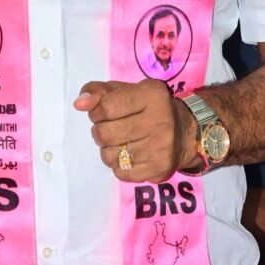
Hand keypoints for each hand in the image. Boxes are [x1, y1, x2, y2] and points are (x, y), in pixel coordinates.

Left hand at [73, 79, 198, 182]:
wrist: (185, 132)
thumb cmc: (148, 107)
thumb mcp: (126, 91)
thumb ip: (98, 92)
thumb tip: (79, 104)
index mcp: (151, 95)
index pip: (106, 107)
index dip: (96, 112)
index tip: (103, 112)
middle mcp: (159, 122)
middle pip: (105, 134)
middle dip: (100, 131)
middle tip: (110, 128)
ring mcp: (159, 149)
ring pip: (109, 156)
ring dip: (108, 149)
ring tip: (121, 142)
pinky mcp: (158, 170)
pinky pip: (120, 173)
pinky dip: (119, 165)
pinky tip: (130, 155)